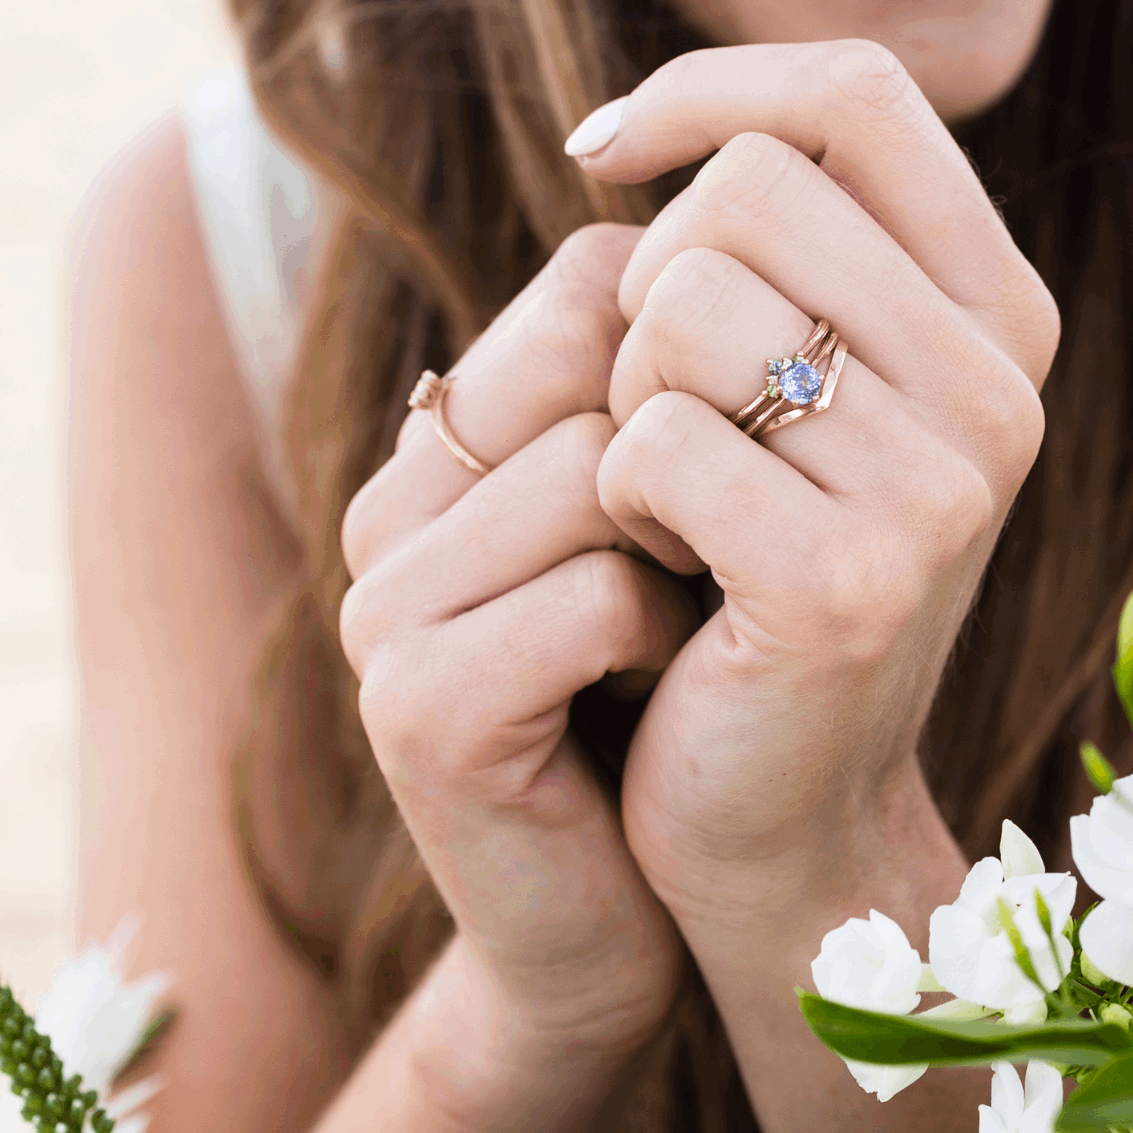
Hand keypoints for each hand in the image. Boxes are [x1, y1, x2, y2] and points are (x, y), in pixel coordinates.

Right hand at [338, 225, 697, 1059]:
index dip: (702, 352)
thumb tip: (748, 221)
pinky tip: (659, 688)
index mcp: (443, 442)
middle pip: (596, 352)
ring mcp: (385, 603)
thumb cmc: (690, 688)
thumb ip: (670, 381)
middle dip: (702, 447)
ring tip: (684, 629)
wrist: (652, 911)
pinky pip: (596, 593)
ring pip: (604, 468)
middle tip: (713, 555)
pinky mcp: (419, 706)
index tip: (733, 465)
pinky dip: (665, 637)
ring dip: (694, 550)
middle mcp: (390, 503)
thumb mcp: (678, 511)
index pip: (591, 280)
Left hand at [575, 41, 1058, 923]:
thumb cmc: (757, 566)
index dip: (710, 89)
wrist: (782, 807)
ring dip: (627, 395)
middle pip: (747, 190)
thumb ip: (783, 251)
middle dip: (651, 282)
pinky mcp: (850, 582)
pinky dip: (618, 495)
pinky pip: (654, 439)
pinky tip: (665, 566)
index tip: (603, 153)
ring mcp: (943, 487)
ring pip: (686, 305)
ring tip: (675, 495)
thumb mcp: (804, 388)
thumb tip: (635, 132)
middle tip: (662, 403)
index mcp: (999, 314)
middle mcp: (1001, 385)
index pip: (856, 96)